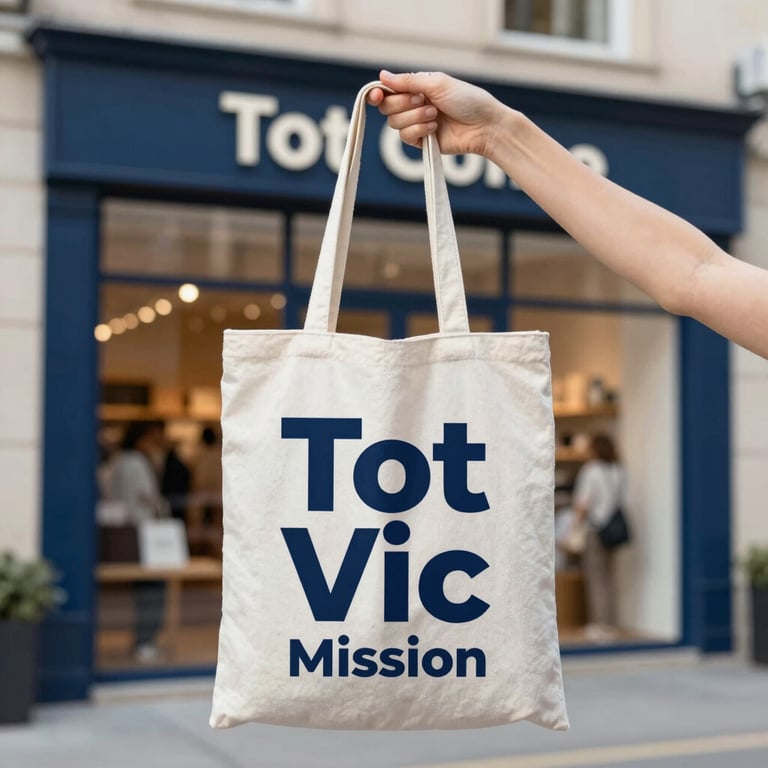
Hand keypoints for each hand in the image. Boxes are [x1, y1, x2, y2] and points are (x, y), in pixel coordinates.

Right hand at [367, 70, 506, 155]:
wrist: (484, 126)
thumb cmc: (467, 100)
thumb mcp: (437, 83)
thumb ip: (408, 81)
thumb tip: (381, 76)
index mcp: (416, 87)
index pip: (388, 91)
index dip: (378, 94)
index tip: (377, 96)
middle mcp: (413, 105)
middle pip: (387, 108)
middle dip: (403, 104)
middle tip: (422, 100)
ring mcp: (417, 124)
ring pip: (395, 124)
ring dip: (415, 117)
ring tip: (435, 115)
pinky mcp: (422, 141)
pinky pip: (406, 137)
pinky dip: (419, 130)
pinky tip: (435, 128)